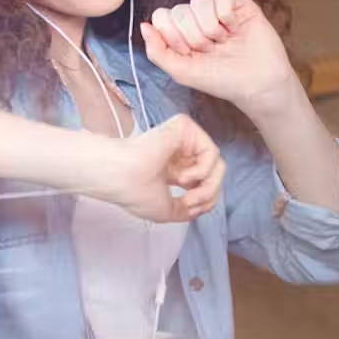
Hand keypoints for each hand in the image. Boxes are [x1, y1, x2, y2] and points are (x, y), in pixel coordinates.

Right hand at [88, 114, 224, 222]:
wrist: (121, 175)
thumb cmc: (134, 191)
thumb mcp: (166, 210)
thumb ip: (188, 209)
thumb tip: (204, 205)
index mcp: (172, 169)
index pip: (202, 182)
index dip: (204, 199)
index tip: (189, 208)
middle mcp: (178, 153)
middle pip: (214, 172)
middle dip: (209, 193)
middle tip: (191, 202)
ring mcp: (182, 139)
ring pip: (217, 164)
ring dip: (207, 186)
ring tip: (187, 192)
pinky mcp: (184, 127)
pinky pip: (211, 152)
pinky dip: (203, 171)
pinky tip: (182, 177)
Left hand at [140, 0, 298, 115]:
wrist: (257, 84)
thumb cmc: (221, 80)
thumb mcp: (182, 72)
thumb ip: (157, 52)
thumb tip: (143, 26)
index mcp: (181, 32)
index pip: (162, 16)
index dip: (172, 35)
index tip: (187, 53)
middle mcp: (198, 18)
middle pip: (179, 10)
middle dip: (194, 37)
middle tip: (210, 50)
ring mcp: (218, 9)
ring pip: (198, 1)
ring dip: (210, 28)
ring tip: (224, 42)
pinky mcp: (239, 4)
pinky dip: (226, 16)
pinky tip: (235, 30)